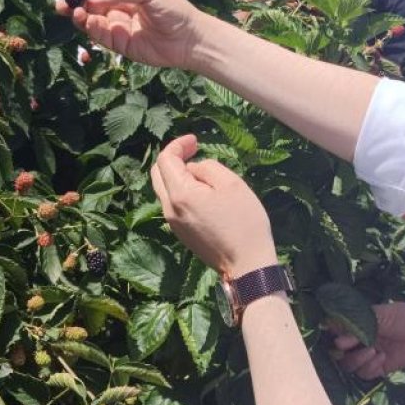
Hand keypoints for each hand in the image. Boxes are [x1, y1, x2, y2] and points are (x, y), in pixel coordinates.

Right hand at [55, 0, 205, 70]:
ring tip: (75, 12)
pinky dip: (92, 29)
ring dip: (81, 16)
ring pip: (92, 21)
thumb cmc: (174, 10)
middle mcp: (119, 9)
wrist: (189, 39)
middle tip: (58, 3)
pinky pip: (101, 36)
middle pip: (90, 5)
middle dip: (74, 3)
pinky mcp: (121, 45)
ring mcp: (119, 27)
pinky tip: (88, 22)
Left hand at [150, 135, 276, 276]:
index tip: (196, 140)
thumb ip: (208, 168)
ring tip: (200, 169)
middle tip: (194, 149)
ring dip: (176, 173)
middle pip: (158, 174)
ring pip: (164, 189)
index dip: (178, 144)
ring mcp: (173, 223)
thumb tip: (194, 169)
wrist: (247, 265)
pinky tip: (201, 190)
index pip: (165, 160)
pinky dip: (181, 189)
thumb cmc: (244, 222)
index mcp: (180, 194)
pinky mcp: (181, 233)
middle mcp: (169, 209)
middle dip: (173, 157)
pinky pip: (173, 203)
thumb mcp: (231, 184)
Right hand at [329, 302, 404, 379]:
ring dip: (357, 359)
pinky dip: (370, 367)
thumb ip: (358, 325)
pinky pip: (364, 373)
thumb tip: (336, 336)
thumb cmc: (403, 317)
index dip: (331, 334)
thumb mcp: (379, 315)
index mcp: (356, 326)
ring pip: (349, 365)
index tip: (335, 333)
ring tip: (372, 350)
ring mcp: (367, 355)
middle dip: (342, 351)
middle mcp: (358, 341)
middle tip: (349, 345)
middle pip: (337, 353)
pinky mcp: (378, 368)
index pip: (334, 332)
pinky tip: (381, 358)